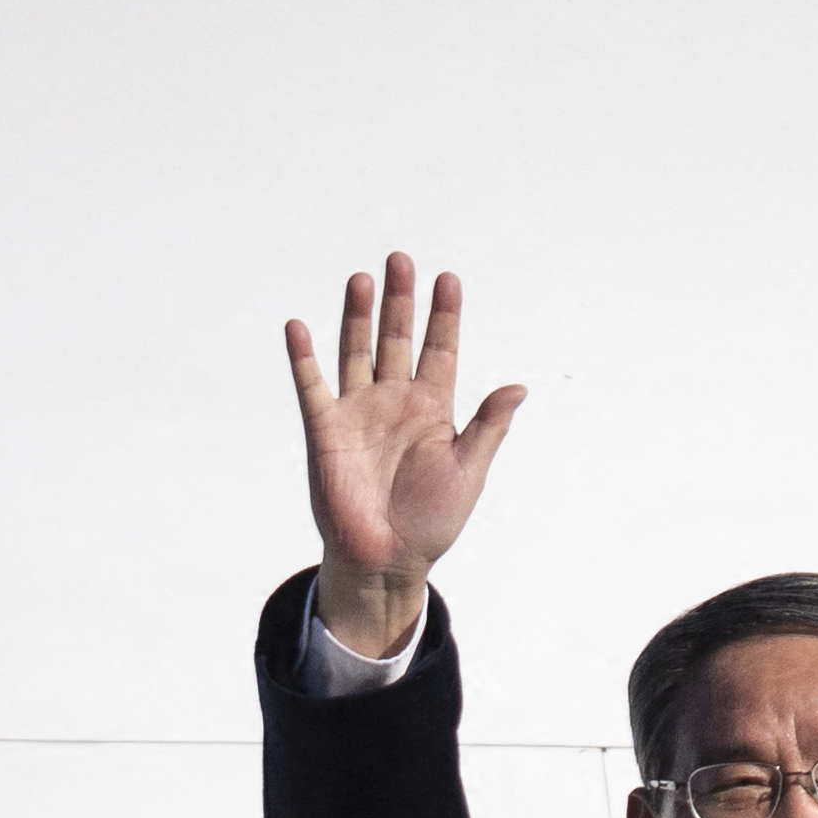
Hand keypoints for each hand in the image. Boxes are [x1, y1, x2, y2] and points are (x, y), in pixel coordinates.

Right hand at [284, 253, 527, 653]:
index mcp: (433, 409)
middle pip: (397, 339)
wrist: (388, 557)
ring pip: (357, 351)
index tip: (448, 279)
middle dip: (400, 302)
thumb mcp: (468, 470)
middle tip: (400, 260)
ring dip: (358, 317)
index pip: (440, 350)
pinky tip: (299, 326)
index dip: (444, 316)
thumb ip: (487, 426)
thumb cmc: (433, 519)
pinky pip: (312, 386)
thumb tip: (518, 387)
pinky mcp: (326, 429)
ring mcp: (359, 412)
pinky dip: (304, 357)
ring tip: (362, 280)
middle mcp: (394, 402)